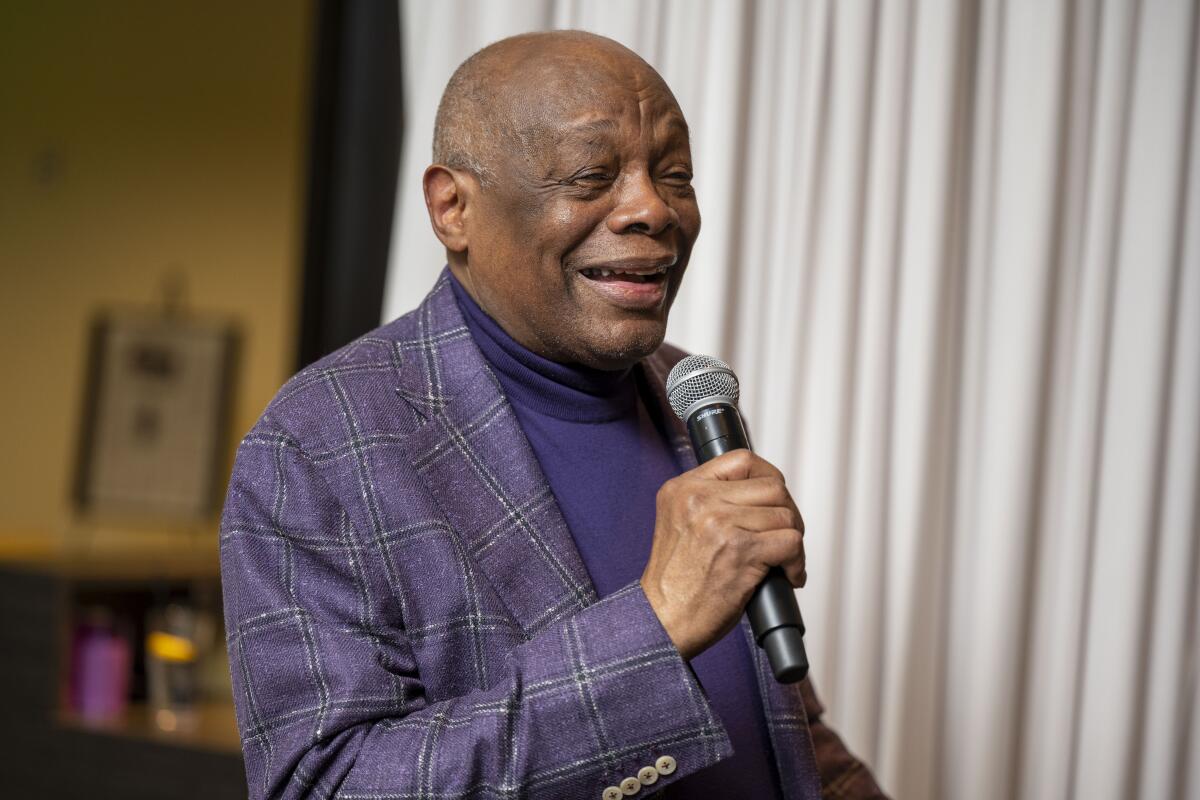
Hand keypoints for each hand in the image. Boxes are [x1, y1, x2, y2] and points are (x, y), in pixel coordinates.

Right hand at [640, 449, 805, 660]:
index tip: (774, 501)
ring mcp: (720, 523)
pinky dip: (797, 563)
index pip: (742, 460)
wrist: (661, 620)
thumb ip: (710, 502)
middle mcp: (700, 499)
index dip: (767, 477)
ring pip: (785, 515)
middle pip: (772, 486)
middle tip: (784, 537)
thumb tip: (761, 495)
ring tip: (785, 561)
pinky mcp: (741, 551)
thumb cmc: (675, 582)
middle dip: (787, 512)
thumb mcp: (679, 524)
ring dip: (794, 540)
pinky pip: (791, 542)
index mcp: (683, 489)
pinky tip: (788, 576)